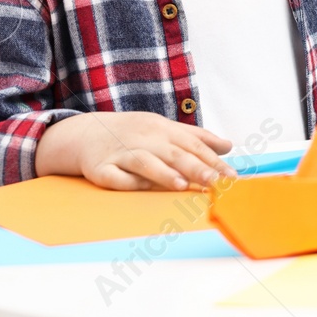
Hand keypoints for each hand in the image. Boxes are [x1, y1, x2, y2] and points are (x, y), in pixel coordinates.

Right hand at [34, 111, 235, 190]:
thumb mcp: (165, 128)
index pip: (192, 145)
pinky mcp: (100, 168)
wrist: (85, 132)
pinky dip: (128, 182)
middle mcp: (144, 140)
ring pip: (144, 163)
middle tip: (215, 181)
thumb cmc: (134, 133)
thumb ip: (197, 138)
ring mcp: (121, 153)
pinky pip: (115, 177)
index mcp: (162, 129)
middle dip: (195, 167)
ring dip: (163, 174)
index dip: (213, 160)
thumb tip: (228, 146)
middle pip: (173, 154)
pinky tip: (143, 188)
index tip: (231, 176)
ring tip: (182, 185)